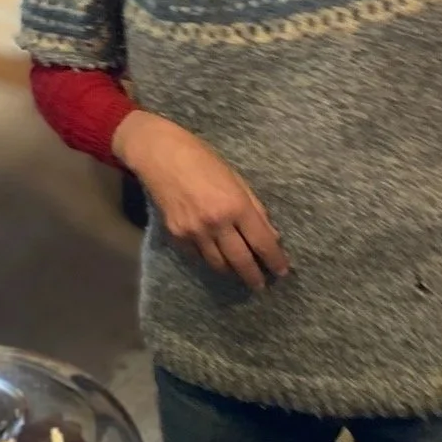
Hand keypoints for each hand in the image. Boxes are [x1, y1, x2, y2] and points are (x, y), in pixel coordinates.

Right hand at [113, 111, 288, 291]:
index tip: (281, 271)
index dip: (274, 260)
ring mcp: (194, 232)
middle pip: (241, 261)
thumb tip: (271, 236)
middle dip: (254, 277)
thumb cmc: (203, 160)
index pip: (262, 242)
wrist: (161, 156)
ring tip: (240, 274)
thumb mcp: (237, 180)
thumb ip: (255, 209)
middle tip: (261, 285)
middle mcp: (216, 223)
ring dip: (232, 271)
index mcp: (236, 205)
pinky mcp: (176, 236)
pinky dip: (209, 260)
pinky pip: (197, 257)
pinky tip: (216, 258)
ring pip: (218, 264)